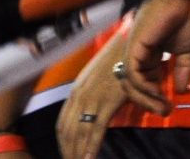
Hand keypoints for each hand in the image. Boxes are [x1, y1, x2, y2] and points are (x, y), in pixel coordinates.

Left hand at [56, 32, 132, 158]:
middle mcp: (79, 96)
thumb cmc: (115, 59)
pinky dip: (92, 146)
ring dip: (78, 153)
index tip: (66, 153)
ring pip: (80, 133)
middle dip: (68, 151)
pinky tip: (90, 157)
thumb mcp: (95, 77)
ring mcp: (92, 99)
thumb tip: (90, 113)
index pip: (62, 124)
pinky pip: (97, 129)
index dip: (62, 143)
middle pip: (68, 132)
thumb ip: (90, 95)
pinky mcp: (107, 102)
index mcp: (75, 91)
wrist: (127, 43)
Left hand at [119, 0, 189, 114]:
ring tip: (163, 107)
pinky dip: (143, 87)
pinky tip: (158, 93)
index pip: (144, 82)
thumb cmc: (184, 15)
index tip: (169, 106)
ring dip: (146, 99)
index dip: (154, 97)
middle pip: (134, 87)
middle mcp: (137, 54)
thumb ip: (182, 69)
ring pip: (131, 84)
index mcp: (148, 54)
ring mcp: (133, 50)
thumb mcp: (187, 49)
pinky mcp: (133, 47)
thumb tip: (181, 90)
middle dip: (148, 103)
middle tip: (165, 112)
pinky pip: (132, 74)